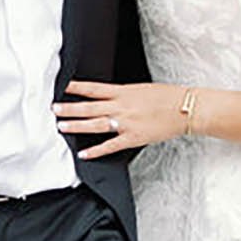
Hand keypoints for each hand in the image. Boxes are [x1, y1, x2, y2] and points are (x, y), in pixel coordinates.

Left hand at [56, 79, 192, 160]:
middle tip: (54, 108)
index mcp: (124, 92)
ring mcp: (127, 123)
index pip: (94, 88)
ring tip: (61, 126)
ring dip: (77, 125)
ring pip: (96, 124)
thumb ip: (123, 94)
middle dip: (70, 108)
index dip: (77, 87)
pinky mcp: (133, 137)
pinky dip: (96, 150)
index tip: (62, 86)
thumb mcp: (141, 88)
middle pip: (90, 107)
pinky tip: (84, 153)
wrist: (186, 109)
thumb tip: (108, 97)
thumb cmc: (167, 97)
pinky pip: (111, 145)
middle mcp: (122, 106)